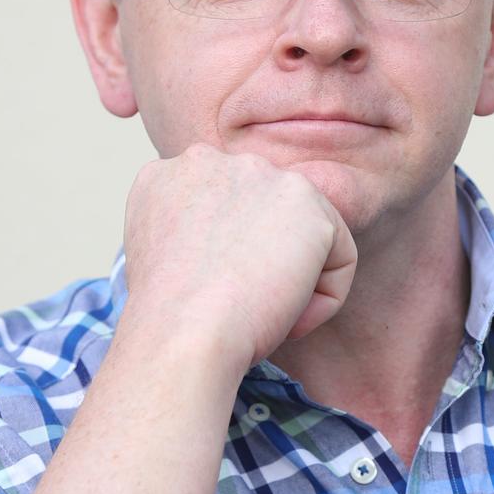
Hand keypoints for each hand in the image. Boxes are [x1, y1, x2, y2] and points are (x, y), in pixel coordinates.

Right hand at [121, 143, 357, 367]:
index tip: (215, 299)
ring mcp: (261, 175)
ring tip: (267, 317)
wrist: (184, 333)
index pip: (220, 211)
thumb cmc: (168, 321)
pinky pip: (339, 257)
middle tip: (244, 309)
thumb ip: (187, 235)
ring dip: (295, 282)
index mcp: (166, 176)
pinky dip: (324, 300)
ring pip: (303, 235)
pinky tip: (291, 322)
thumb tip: (226, 254)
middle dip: (263, 264)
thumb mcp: (155, 263)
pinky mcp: (307, 202)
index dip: (226, 261)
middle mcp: (211, 161)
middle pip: (263, 216)